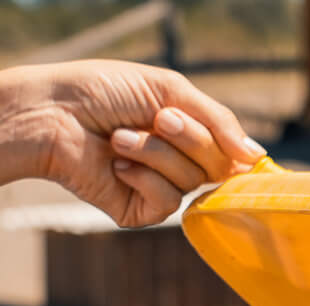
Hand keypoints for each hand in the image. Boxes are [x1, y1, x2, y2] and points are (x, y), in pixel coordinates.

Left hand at [15, 60, 266, 226]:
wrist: (53, 113)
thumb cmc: (104, 92)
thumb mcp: (169, 90)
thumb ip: (217, 122)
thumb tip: (256, 157)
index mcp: (186, 130)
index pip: (230, 149)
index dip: (232, 147)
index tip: (236, 147)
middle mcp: (176, 161)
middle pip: (217, 166)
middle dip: (189, 138)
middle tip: (159, 118)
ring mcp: (157, 187)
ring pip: (190, 182)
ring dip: (156, 153)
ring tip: (120, 137)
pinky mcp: (137, 211)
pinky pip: (166, 204)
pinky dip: (144, 178)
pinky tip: (116, 165)